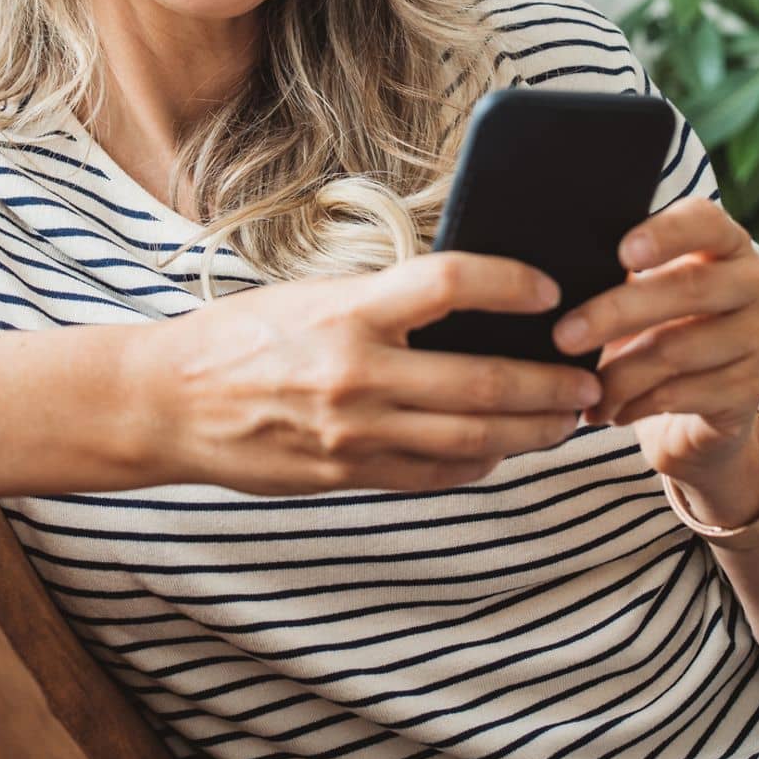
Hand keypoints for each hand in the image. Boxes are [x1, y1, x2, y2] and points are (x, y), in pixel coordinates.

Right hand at [137, 253, 605, 496]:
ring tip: (565, 421)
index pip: (450, 283)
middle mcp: (356, 373)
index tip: (550, 286)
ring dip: (530, 432)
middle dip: (549, 385)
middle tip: (590, 381)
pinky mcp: (347, 474)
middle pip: (482, 381)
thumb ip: (385, 302)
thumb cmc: (242, 336)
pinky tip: (501, 452)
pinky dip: (478, 465)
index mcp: (347, 311)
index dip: (511, 283)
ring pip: (470, 441)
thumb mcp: (313, 296)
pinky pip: (433, 476)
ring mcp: (353, 433)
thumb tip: (469, 302)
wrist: (168, 402)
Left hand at [551, 197, 758, 498]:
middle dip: (618, 313)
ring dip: (618, 374)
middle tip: (563, 336)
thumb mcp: (641, 292)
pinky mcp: (749, 391)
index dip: (667, 233)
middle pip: (690, 288)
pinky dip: (634, 404)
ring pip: (679, 350)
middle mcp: (757, 284)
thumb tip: (555, 267)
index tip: (623, 252)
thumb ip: (619, 271)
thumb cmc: (657, 329)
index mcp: (728, 243)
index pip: (707, 221)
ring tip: (579, 388)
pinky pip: (682, 396)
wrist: (698, 408)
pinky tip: (609, 410)